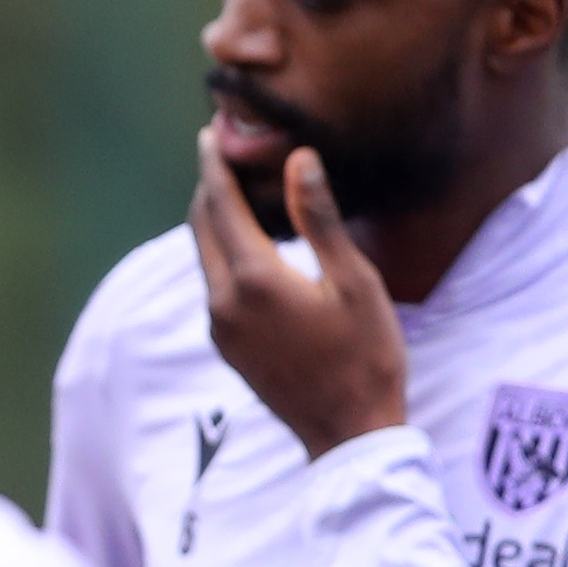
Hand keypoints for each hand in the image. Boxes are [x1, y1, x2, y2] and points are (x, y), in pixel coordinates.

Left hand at [190, 128, 410, 458]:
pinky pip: (214, 285)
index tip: (210, 134)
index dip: (215, 166)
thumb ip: (319, 219)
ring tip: (229, 189)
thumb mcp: (353, 280)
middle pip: (202, 229)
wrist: (348, 432)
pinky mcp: (226, 346)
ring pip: (205, 258)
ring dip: (213, 221)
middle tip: (216, 152)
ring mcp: (220, 328)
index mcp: (254, 280)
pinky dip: (221, 253)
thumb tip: (298, 159)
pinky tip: (243, 244)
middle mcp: (223, 303)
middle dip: (208, 188)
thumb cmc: (365, 354)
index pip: (221, 206)